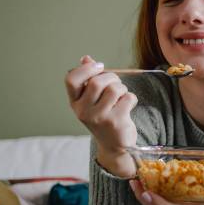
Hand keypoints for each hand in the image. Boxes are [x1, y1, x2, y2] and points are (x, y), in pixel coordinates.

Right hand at [64, 55, 137, 177]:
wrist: (115, 146)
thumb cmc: (104, 117)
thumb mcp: (92, 100)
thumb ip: (89, 79)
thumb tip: (86, 58)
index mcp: (75, 102)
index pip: (71, 79)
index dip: (87, 68)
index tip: (100, 66)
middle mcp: (83, 111)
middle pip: (98, 81)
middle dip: (112, 77)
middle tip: (116, 83)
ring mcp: (99, 117)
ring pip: (115, 88)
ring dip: (123, 88)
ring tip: (121, 96)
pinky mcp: (116, 121)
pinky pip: (128, 98)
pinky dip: (131, 98)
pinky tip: (128, 106)